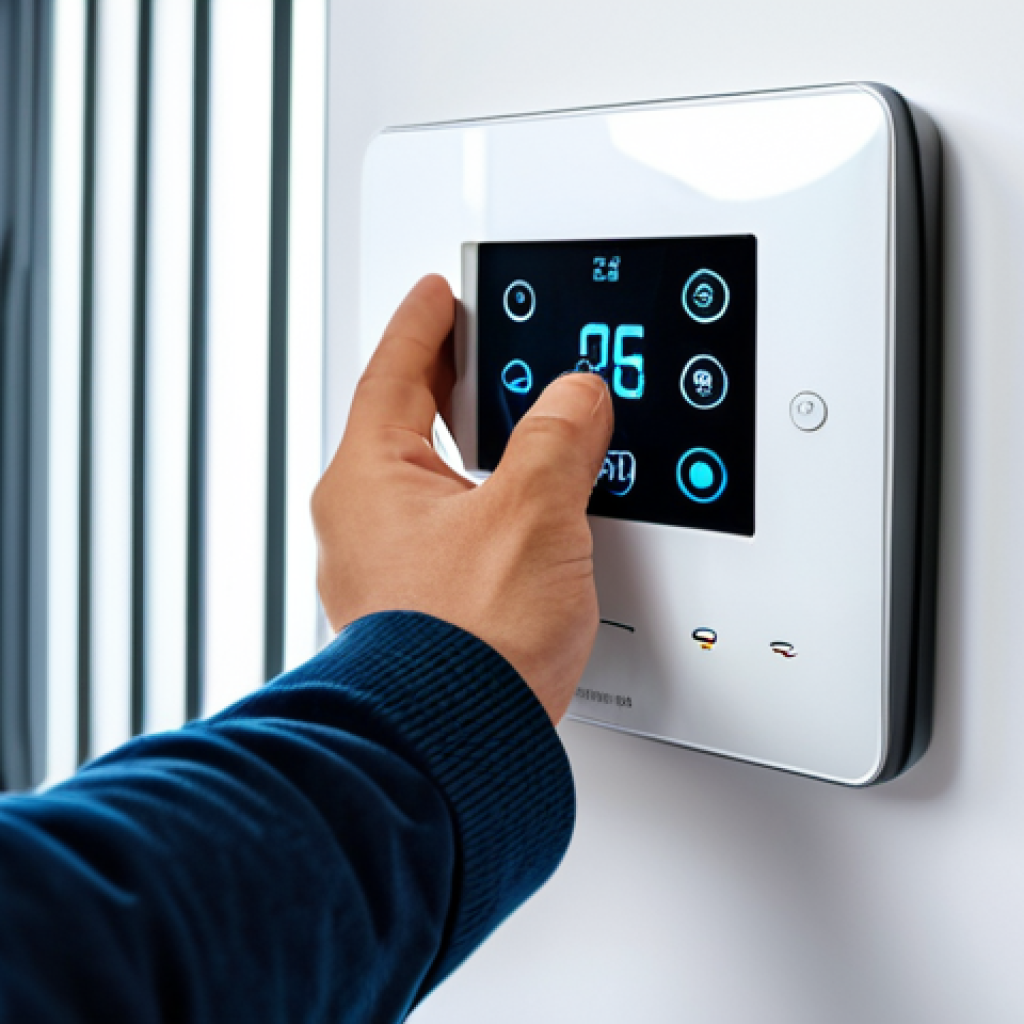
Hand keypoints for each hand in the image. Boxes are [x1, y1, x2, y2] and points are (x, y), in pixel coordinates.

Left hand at [312, 275, 613, 722]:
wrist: (459, 747)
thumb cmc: (471, 642)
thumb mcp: (533, 513)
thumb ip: (559, 438)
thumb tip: (576, 398)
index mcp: (368, 478)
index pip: (395, 370)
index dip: (425, 323)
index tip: (439, 292)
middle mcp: (361, 521)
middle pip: (406, 422)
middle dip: (446, 382)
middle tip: (479, 349)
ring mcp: (382, 568)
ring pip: (428, 479)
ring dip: (468, 449)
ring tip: (510, 425)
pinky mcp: (415, 607)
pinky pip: (445, 528)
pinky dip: (479, 504)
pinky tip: (515, 514)